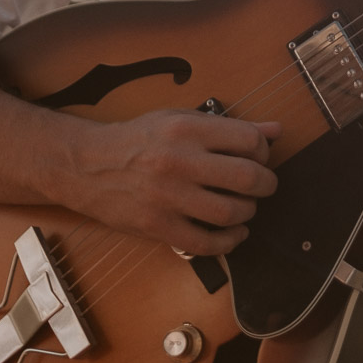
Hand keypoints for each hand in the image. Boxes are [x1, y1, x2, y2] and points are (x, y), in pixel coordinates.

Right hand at [58, 109, 279, 255]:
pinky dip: (229, 242)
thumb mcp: (181, 119)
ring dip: (248, 213)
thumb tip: (276, 131)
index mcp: (187, 129)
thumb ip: (230, 127)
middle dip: (266, 184)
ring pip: (231, 213)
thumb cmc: (138, 140)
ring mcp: (167, 197)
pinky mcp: (157, 226)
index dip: (264, 152)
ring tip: (244, 207)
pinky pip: (206, 243)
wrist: (86, 165)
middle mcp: (179, 161)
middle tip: (262, 186)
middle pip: (247, 178)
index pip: (250, 141)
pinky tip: (232, 233)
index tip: (258, 159)